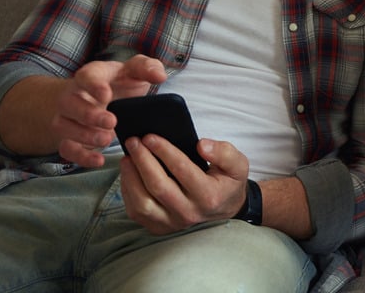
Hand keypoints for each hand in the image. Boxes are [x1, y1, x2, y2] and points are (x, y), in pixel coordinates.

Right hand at [55, 54, 167, 167]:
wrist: (105, 96)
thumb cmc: (122, 81)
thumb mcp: (137, 71)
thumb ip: (149, 68)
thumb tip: (160, 76)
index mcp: (92, 75)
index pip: (86, 76)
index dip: (93, 85)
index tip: (106, 95)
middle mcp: (74, 95)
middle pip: (69, 103)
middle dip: (88, 114)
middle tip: (112, 122)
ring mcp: (68, 117)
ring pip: (62, 126)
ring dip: (83, 135)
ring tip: (107, 139)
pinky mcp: (69, 137)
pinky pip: (65, 148)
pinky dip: (80, 156)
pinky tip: (98, 160)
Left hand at [120, 134, 249, 234]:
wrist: (224, 208)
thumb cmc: (227, 182)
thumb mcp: (237, 164)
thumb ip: (224, 152)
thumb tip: (202, 145)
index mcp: (208, 196)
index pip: (182, 170)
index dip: (164, 151)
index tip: (150, 137)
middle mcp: (189, 212)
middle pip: (158, 186)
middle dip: (142, 160)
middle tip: (134, 141)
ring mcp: (172, 223)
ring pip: (142, 202)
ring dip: (130, 177)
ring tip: (127, 157)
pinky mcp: (159, 227)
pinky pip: (136, 212)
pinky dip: (128, 191)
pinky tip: (128, 174)